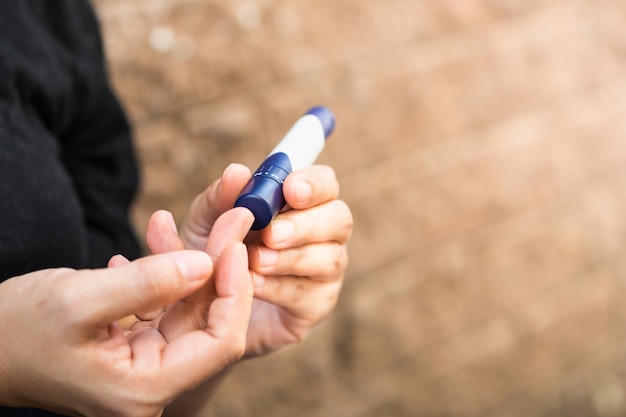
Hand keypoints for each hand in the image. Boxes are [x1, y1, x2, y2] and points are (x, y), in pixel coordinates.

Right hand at [0, 247, 252, 416]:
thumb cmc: (15, 330)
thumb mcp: (77, 300)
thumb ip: (147, 282)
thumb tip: (207, 264)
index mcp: (144, 389)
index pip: (220, 343)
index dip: (235, 291)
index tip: (234, 244)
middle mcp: (153, 385)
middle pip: (210, 324)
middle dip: (222, 269)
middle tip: (232, 220)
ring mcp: (146, 367)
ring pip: (191, 312)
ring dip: (199, 267)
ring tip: (205, 225)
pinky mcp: (135, 348)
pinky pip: (167, 309)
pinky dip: (168, 278)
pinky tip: (158, 248)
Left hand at [146, 163, 352, 357]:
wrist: (205, 307)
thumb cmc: (214, 253)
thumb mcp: (206, 223)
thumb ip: (220, 198)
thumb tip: (238, 172)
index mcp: (301, 203)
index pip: (325, 184)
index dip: (314, 184)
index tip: (290, 189)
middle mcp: (322, 233)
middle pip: (339, 219)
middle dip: (304, 224)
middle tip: (271, 234)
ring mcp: (323, 271)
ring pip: (329, 258)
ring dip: (291, 258)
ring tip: (256, 261)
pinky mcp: (315, 305)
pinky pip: (308, 295)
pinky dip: (280, 288)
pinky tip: (254, 284)